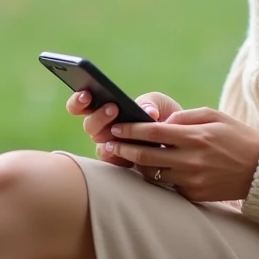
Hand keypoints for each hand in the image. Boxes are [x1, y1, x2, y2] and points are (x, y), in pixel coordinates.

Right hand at [66, 91, 182, 167]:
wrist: (180, 139)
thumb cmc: (164, 115)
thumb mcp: (158, 103)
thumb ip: (150, 103)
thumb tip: (147, 112)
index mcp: (105, 109)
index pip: (82, 104)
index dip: (78, 101)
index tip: (86, 94)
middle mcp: (104, 130)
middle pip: (90, 126)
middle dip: (99, 116)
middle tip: (113, 108)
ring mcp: (111, 148)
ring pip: (100, 146)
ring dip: (109, 135)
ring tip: (121, 129)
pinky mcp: (122, 164)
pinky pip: (114, 162)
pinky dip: (118, 155)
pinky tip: (126, 149)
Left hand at [104, 107, 258, 202]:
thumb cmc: (236, 136)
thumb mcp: (215, 116)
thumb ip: (186, 117)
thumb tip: (161, 122)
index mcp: (196, 137)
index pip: (154, 133)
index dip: (132, 130)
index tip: (117, 127)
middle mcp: (192, 160)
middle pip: (147, 156)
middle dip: (124, 149)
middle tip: (108, 144)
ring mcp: (193, 180)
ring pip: (154, 174)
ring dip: (138, 165)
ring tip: (128, 155)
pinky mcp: (195, 195)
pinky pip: (169, 185)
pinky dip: (160, 176)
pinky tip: (153, 168)